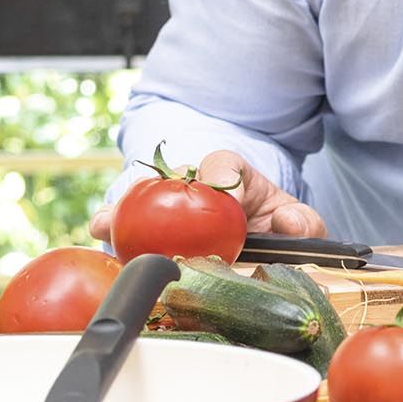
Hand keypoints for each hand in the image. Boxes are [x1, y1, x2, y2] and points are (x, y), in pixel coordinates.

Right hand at [91, 149, 327, 242]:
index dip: (220, 174)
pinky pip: (133, 224)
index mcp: (232, 177)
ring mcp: (174, 206)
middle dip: (152, 193)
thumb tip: (289, 223)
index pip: (224, 165)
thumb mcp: (295, 221)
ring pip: (145, 201)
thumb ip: (303, 223)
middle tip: (142, 207)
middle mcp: (198, 185)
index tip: (219, 189)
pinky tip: (99, 230)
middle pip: (170, 181)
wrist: (257, 237)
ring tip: (103, 221)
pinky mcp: (158, 230)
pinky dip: (114, 226)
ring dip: (123, 211)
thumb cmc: (273, 225)